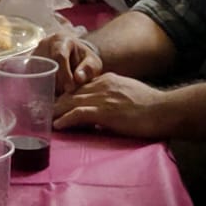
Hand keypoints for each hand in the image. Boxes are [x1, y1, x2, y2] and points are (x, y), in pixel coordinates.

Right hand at [36, 32, 102, 93]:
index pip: (59, 56)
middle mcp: (45, 43)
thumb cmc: (84, 61)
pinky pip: (32, 77)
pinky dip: (41, 87)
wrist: (74, 57)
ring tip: (59, 96)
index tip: (70, 89)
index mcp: (62, 40)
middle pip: (46, 65)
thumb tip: (78, 78)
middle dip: (56, 83)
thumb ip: (88, 69)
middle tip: (64, 95)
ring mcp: (35, 53)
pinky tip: (50, 94)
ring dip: (47, 86)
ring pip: (37, 72)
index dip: (64, 74)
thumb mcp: (92, 63)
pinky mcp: (29, 63)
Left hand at [52, 72, 175, 138]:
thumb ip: (113, 96)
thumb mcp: (129, 93)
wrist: (164, 110)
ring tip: (43, 119)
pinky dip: (66, 120)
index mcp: (107, 80)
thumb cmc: (152, 106)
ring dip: (56, 111)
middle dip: (55, 102)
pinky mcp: (105, 112)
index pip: (80, 86)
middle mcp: (102, 85)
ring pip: (71, 102)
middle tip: (41, 111)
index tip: (54, 102)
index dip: (66, 95)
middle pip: (72, 93)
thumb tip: (103, 108)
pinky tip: (57, 126)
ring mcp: (103, 98)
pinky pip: (79, 114)